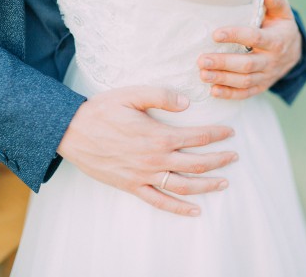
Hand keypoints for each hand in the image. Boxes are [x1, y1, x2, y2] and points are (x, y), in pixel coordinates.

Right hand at [57, 86, 236, 216]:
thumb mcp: (132, 94)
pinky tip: (195, 211)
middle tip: (234, 156)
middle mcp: (156, 159)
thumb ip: (162, 96)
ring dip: (207, 186)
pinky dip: (179, 208)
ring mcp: (145, 176)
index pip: (198, 136)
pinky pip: (160, 202)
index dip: (217, 134)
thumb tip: (187, 103)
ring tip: (224, 183)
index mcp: (159, 136)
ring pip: (184, 186)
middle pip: (197, 164)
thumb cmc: (101, 111)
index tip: (230, 132)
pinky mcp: (133, 187)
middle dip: (220, 160)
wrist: (71, 132)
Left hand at [198, 0, 301, 99]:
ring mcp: (266, 76)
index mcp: (277, 41)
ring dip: (222, 79)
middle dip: (223, 63)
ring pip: (244, 81)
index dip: (235, 36)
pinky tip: (213, 91)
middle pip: (247, 64)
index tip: (215, 34)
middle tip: (202, 60)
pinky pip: (245, 93)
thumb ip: (275, 1)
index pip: (254, 38)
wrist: (294, 54)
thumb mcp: (282, 13)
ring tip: (203, 74)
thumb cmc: (281, 29)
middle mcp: (271, 61)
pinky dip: (229, 94)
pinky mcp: (261, 87)